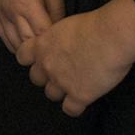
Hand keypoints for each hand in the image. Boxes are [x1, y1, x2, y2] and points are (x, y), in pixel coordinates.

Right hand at [0, 0, 62, 51]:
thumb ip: (57, 7)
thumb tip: (60, 28)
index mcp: (27, 5)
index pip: (43, 38)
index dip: (55, 46)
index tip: (68, 49)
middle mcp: (10, 12)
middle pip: (28, 45)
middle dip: (42, 53)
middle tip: (58, 57)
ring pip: (13, 44)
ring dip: (28, 51)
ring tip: (43, 54)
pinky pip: (2, 35)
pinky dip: (14, 44)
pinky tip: (24, 46)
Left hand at [16, 0, 134, 116]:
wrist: (111, 36)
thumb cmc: (94, 24)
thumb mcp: (65, 25)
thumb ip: (57, 39)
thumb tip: (61, 44)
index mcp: (42, 45)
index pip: (22, 57)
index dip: (31, 60)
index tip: (41, 59)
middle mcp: (47, 65)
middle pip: (36, 79)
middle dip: (46, 77)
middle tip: (62, 73)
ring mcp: (61, 82)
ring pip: (51, 95)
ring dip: (60, 92)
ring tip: (74, 86)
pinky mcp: (79, 95)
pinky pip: (70, 110)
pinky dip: (75, 107)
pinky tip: (83, 100)